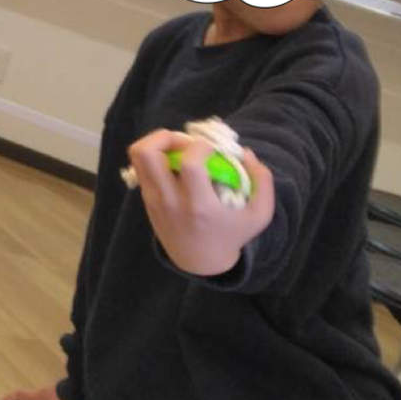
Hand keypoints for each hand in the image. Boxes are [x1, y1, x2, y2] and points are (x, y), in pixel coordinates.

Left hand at [125, 128, 275, 276]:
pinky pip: (141, 166)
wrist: (200, 262)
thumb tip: (245, 152)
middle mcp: (170, 201)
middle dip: (168, 137)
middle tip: (187, 144)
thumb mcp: (259, 215)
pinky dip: (157, 156)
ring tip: (179, 149)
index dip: (201, 146)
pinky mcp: (146, 199)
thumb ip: (262, 181)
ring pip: (138, 155)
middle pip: (148, 152)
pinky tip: (175, 164)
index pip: (189, 164)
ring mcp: (153, 199)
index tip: (213, 151)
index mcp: (199, 206)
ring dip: (158, 142)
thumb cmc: (231, 236)